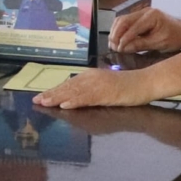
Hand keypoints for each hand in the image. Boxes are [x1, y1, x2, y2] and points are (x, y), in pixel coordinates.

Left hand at [35, 67, 155, 110]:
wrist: (144, 83)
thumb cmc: (127, 87)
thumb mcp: (105, 87)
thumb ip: (90, 90)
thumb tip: (74, 96)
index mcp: (90, 75)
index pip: (69, 84)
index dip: (54, 91)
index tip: (41, 97)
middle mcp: (91, 78)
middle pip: (67, 87)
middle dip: (51, 95)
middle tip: (36, 101)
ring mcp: (98, 85)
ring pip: (73, 92)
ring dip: (57, 98)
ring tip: (44, 103)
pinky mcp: (105, 93)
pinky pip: (87, 98)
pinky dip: (74, 101)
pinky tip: (64, 105)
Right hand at [108, 5, 180, 54]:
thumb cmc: (175, 37)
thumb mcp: (159, 43)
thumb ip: (141, 44)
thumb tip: (124, 48)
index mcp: (152, 16)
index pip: (133, 27)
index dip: (124, 39)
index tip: (119, 49)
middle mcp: (144, 11)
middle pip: (123, 20)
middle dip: (116, 34)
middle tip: (112, 47)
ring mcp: (141, 13)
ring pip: (121, 20)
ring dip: (115, 32)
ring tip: (113, 44)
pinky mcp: (139, 17)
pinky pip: (125, 22)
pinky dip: (119, 30)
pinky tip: (117, 39)